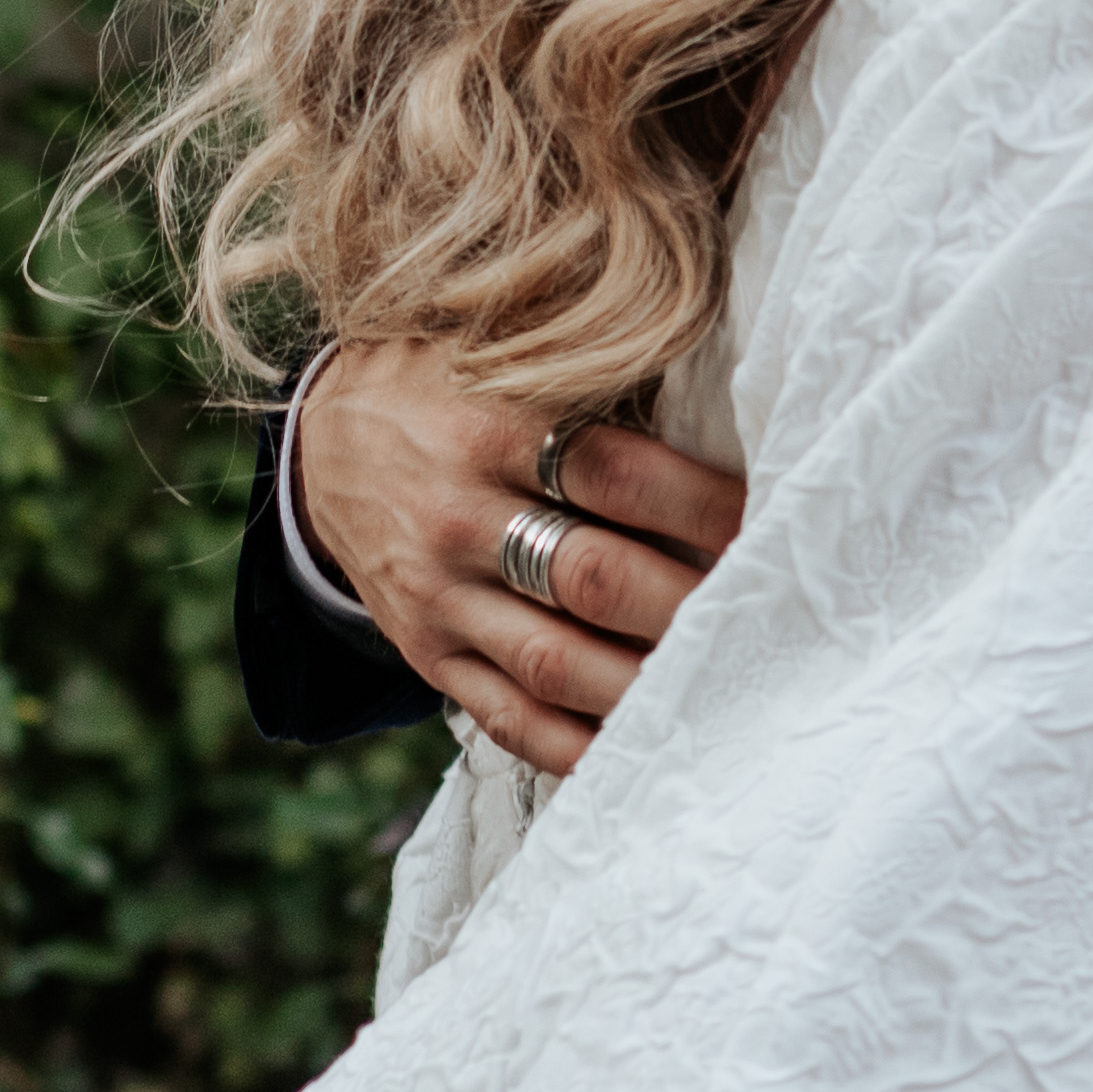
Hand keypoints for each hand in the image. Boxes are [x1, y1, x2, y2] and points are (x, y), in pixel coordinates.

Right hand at [298, 336, 739, 777]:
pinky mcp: (425, 650)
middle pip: (595, 579)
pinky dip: (575, 745)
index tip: (773, 523)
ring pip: (554, 663)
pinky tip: (638, 747)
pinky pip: (505, 716)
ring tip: (720, 688)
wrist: (319, 437)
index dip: (703, 507)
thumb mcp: (503, 344)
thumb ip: (594, 359)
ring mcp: (437, 595)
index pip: (617, 475)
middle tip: (768, 616)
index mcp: (491, 429)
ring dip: (645, 686)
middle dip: (690, 606)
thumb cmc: (448, 379)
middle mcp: (459, 517)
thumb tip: (721, 379)